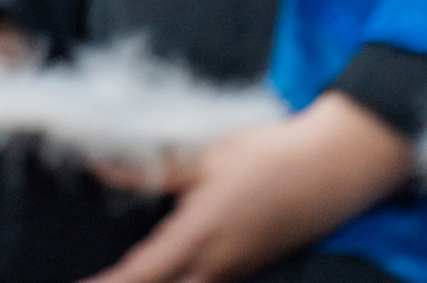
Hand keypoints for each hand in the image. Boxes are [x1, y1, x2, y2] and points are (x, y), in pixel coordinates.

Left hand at [82, 93, 413, 282]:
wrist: (329, 170)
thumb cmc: (264, 156)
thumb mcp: (204, 156)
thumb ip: (152, 169)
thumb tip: (101, 167)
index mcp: (199, 235)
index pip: (143, 273)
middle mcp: (216, 264)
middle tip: (97, 281)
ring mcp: (236, 271)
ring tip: (126, 275)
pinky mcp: (248, 267)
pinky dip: (181, 280)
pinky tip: (169, 268)